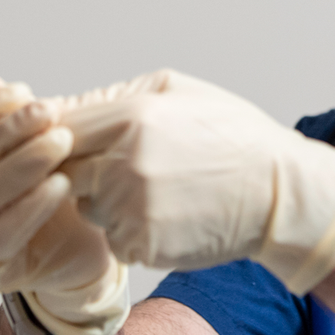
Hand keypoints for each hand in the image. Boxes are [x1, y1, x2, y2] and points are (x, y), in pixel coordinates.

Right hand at [0, 66, 128, 334]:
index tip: (21, 92)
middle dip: (11, 132)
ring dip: (25, 165)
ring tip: (61, 141)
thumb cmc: (34, 185)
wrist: (68, 242)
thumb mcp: (16, 142)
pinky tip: (60, 184)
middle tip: (49, 112)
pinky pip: (4, 233)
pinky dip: (32, 207)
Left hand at [53, 70, 334, 294]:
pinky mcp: (141, 244)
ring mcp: (131, 207)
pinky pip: (113, 237)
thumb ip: (114, 95)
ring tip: (153, 188)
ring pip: (86, 207)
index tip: (70, 139)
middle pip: (61, 170)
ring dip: (104, 200)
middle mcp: (124, 163)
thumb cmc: (229, 134)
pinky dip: (130, 230)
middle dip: (77, 168)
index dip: (57, 134)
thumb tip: (62, 106)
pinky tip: (166, 214)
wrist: (277, 192)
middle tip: (111, 165)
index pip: (58, 127)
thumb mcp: (175, 90)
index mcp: (131, 117)